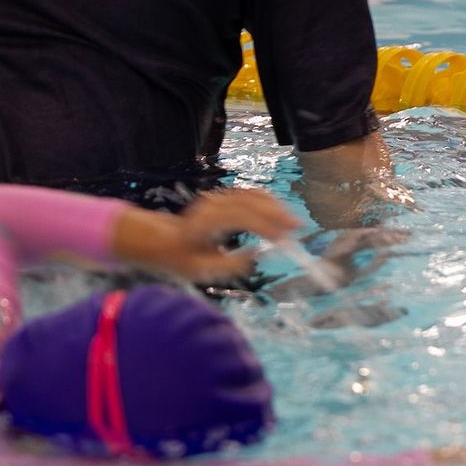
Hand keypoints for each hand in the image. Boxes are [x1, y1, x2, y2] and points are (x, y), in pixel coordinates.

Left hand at [115, 187, 301, 282]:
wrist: (167, 242)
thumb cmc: (184, 260)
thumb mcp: (204, 270)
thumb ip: (230, 264)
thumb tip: (256, 254)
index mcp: (204, 223)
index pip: (239, 217)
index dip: (263, 224)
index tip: (283, 238)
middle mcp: (211, 205)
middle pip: (248, 202)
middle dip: (276, 213)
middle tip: (297, 228)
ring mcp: (217, 198)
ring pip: (251, 195)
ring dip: (275, 206)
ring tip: (293, 224)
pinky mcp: (224, 198)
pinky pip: (250, 194)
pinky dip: (268, 202)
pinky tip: (282, 214)